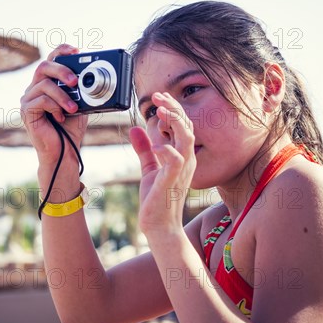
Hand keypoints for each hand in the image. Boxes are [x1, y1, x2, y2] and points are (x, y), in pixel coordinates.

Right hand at [20, 44, 87, 165]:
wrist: (64, 152)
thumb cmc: (70, 129)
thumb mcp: (81, 104)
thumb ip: (82, 90)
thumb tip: (93, 75)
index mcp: (47, 83)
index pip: (51, 60)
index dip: (61, 51)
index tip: (75, 50)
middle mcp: (35, 88)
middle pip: (44, 66)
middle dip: (62, 70)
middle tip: (76, 81)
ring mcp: (28, 99)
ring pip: (44, 84)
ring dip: (63, 96)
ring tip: (74, 108)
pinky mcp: (26, 111)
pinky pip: (41, 100)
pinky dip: (55, 107)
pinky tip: (61, 117)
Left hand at [129, 92, 195, 234]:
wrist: (159, 226)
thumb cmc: (157, 199)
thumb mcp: (149, 169)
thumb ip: (144, 149)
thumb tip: (135, 128)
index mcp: (183, 156)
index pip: (184, 126)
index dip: (173, 109)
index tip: (159, 97)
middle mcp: (187, 160)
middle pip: (187, 126)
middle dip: (174, 108)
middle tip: (159, 96)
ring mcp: (182, 170)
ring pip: (187, 138)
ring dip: (175, 121)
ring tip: (161, 110)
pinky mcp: (172, 181)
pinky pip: (176, 160)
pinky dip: (167, 149)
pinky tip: (155, 145)